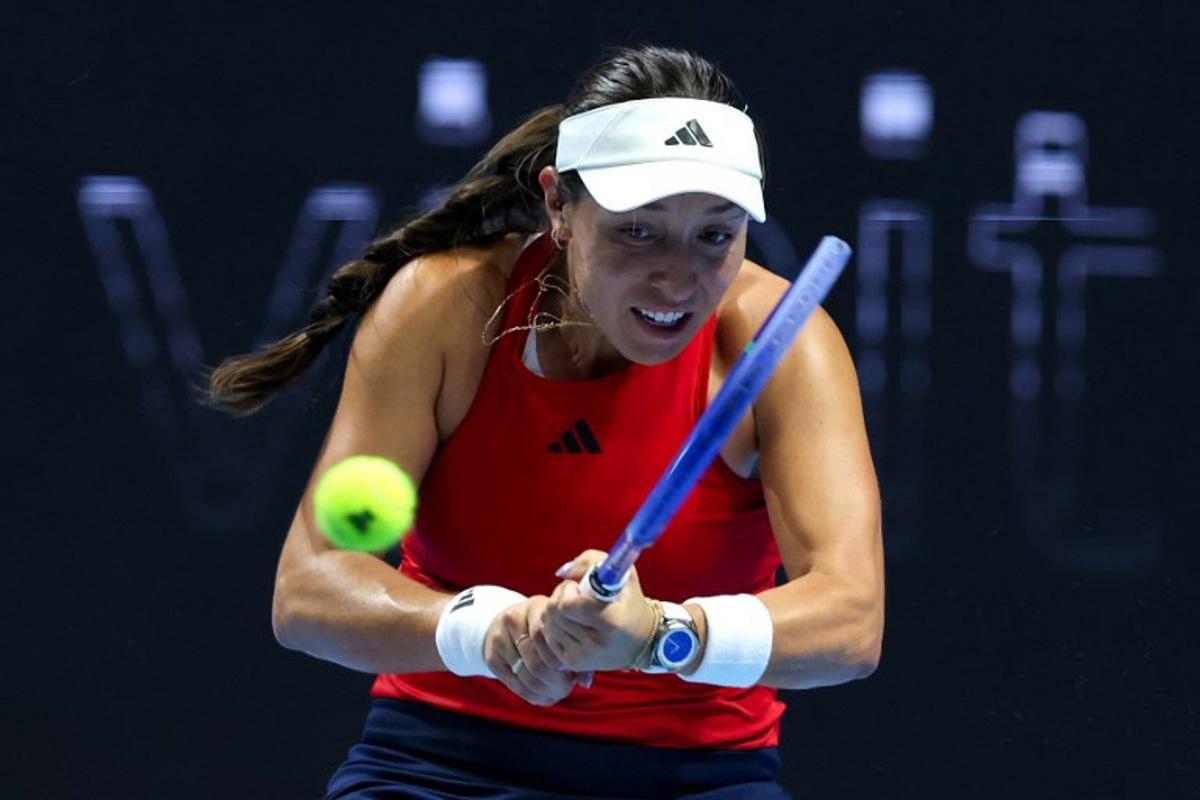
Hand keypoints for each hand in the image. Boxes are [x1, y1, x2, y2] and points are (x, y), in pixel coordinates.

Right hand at [483, 595, 586, 705]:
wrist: (508, 623)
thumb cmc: (544, 627)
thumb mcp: (557, 628)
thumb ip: (574, 650)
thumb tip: (585, 682)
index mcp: (535, 607)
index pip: (547, 637)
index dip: (562, 660)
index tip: (573, 670)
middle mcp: (513, 619)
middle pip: (537, 661)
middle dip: (556, 681)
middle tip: (567, 687)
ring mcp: (499, 639)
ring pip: (527, 676)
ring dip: (546, 691)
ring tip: (558, 692)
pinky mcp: (492, 658)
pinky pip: (515, 685)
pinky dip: (534, 696)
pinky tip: (545, 696)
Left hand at [536, 549, 657, 672]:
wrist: (642, 641)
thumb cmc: (630, 602)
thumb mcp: (622, 574)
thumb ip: (591, 561)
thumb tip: (562, 572)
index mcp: (610, 622)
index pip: (567, 606)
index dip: (567, 590)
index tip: (578, 586)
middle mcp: (596, 643)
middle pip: (553, 614)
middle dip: (559, 597)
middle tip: (574, 594)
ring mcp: (583, 656)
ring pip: (548, 624)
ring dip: (556, 611)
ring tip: (574, 609)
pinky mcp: (573, 663)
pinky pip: (548, 638)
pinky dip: (555, 626)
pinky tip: (571, 623)